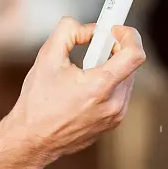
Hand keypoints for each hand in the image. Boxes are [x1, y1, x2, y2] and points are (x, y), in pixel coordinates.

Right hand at [2, 17, 145, 162]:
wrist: (32, 139)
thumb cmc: (37, 102)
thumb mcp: (47, 57)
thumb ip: (68, 31)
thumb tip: (88, 28)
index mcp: (100, 87)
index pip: (135, 54)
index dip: (129, 35)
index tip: (116, 29)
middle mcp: (114, 104)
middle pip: (129, 65)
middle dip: (113, 50)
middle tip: (94, 45)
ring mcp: (115, 117)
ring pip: (125, 80)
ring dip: (110, 68)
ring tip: (83, 71)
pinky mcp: (112, 124)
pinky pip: (119, 96)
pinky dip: (107, 85)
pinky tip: (83, 88)